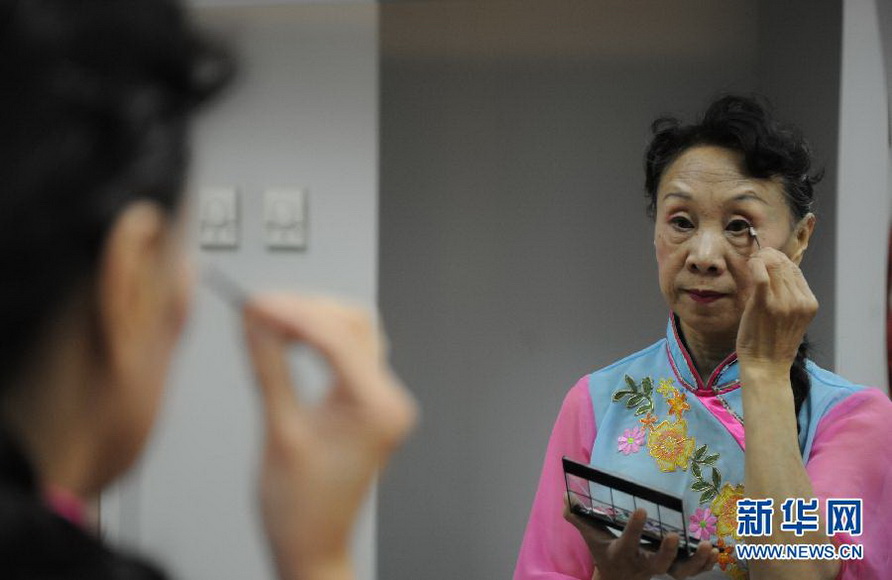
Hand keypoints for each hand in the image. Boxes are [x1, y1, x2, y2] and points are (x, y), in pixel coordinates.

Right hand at [242, 294, 417, 579]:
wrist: (312, 547)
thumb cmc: (302, 509)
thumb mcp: (280, 432)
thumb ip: (269, 368)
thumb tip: (255, 320)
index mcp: (379, 408)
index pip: (338, 339)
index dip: (293, 314)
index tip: (257, 304)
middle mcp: (390, 399)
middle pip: (354, 326)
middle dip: (306, 310)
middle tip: (260, 307)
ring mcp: (381, 400)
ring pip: (354, 334)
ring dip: (313, 320)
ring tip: (270, 318)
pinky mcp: (367, 403)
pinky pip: (348, 355)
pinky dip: (318, 340)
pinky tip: (289, 337)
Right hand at [564, 502, 716, 579]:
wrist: (618, 577)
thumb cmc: (605, 549)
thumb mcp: (590, 535)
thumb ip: (578, 517)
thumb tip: (565, 498)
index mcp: (622, 553)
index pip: (628, 541)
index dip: (634, 528)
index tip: (643, 510)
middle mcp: (643, 563)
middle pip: (658, 563)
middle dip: (668, 552)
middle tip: (675, 535)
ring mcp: (661, 568)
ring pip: (681, 572)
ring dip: (695, 561)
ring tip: (706, 546)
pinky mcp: (673, 568)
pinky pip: (692, 571)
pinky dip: (705, 564)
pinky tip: (715, 551)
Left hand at [736, 248, 816, 375]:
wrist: (766, 366)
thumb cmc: (772, 343)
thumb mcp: (790, 318)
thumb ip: (787, 297)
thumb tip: (774, 272)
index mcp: (809, 303)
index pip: (795, 270)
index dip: (779, 259)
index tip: (765, 258)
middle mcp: (800, 301)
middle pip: (784, 265)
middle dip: (768, 256)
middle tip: (755, 258)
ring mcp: (784, 302)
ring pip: (773, 266)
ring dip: (759, 259)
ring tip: (751, 263)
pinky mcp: (765, 304)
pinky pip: (761, 275)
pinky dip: (755, 265)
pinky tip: (750, 266)